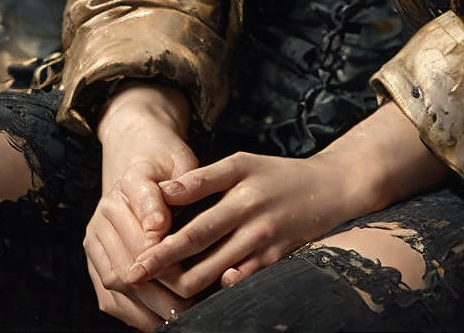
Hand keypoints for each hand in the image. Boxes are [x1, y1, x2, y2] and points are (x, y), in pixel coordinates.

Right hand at [84, 83, 199, 328]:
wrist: (140, 153)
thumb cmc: (168, 163)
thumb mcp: (179, 160)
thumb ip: (178, 184)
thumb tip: (159, 226)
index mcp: (129, 182)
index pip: (144, 217)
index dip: (160, 241)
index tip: (181, 258)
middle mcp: (105, 211)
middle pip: (128, 257)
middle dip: (160, 285)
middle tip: (190, 303)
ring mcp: (96, 236)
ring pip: (116, 280)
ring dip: (146, 305)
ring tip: (176, 318)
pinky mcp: (94, 257)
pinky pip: (106, 294)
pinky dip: (130, 313)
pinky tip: (154, 323)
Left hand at [127, 102, 447, 299]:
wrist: (332, 189)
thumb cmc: (277, 175)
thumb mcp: (242, 164)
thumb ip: (203, 178)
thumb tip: (163, 191)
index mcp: (237, 185)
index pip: (190, 213)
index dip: (160, 239)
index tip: (132, 256)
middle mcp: (249, 214)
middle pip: (196, 247)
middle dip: (161, 267)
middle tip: (131, 279)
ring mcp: (264, 241)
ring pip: (215, 272)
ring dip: (185, 285)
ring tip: (158, 294)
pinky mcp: (277, 261)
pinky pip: (241, 283)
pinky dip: (218, 291)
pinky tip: (200, 299)